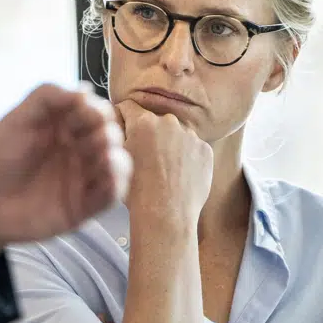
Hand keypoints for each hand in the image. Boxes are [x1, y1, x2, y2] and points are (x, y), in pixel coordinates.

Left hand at [0, 84, 130, 267]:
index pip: (95, 112)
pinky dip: (116, 186)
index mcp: (65, 126)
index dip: (94, 109)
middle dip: (106, 133)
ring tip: (104, 155)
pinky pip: (110, 197)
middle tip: (92, 136)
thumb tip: (85, 89)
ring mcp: (82, 178)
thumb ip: (45, 98)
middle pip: (110, 136)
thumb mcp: (15, 120)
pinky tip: (108, 177)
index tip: (83, 110)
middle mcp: (79, 149)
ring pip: (117, 165)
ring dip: (116, 158)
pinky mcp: (82, 207)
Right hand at [115, 100, 212, 224]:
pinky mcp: (205, 150)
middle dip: (147, 133)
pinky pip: (192, 147)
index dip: (122, 117)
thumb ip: (118, 134)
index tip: (123, 127)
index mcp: (143, 122)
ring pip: (175, 134)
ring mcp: (190, 136)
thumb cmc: (138, 193)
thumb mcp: (117, 159)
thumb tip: (117, 123)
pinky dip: (185, 157)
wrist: (166, 215)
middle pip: (153, 120)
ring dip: (168, 144)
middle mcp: (169, 123)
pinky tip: (177, 175)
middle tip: (142, 157)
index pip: (128, 106)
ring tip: (161, 171)